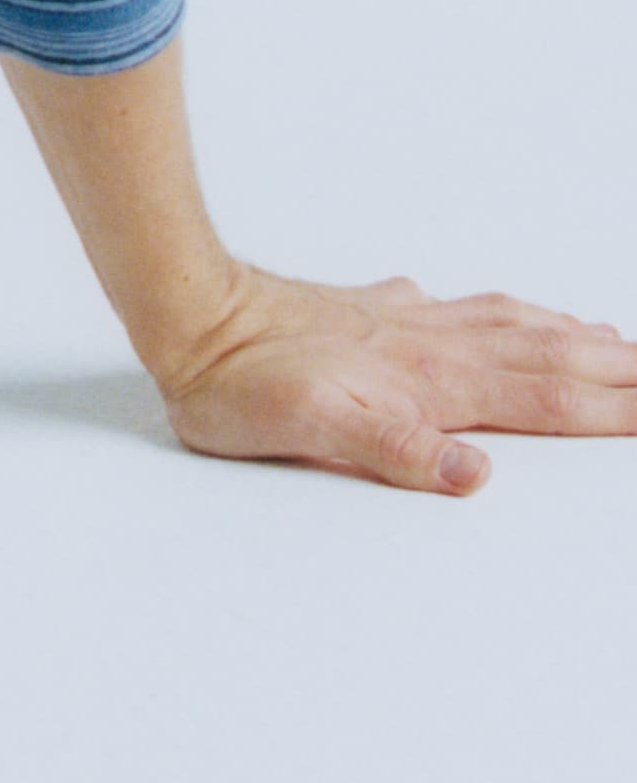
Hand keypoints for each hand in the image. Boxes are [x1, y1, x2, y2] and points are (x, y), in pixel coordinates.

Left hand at [155, 269, 636, 493]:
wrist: (189, 313)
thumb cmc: (239, 380)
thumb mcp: (313, 432)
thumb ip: (397, 450)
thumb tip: (474, 474)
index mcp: (431, 381)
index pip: (546, 400)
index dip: (614, 409)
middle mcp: (430, 346)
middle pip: (547, 358)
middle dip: (616, 371)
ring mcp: (404, 323)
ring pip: (511, 327)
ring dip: (571, 338)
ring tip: (616, 343)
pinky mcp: (373, 310)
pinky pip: (463, 308)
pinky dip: (504, 312)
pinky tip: (507, 311)